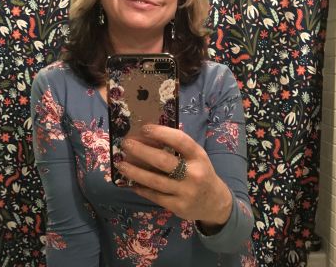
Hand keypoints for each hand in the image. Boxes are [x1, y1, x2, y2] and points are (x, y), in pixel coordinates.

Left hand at [117, 124, 232, 229]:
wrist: (214, 202)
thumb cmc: (200, 172)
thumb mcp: (195, 156)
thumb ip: (178, 147)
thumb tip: (147, 135)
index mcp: (198, 156)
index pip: (180, 140)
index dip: (161, 133)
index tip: (144, 128)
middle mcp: (193, 173)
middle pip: (163, 161)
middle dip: (141, 151)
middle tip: (126, 144)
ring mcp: (186, 192)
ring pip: (155, 181)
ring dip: (135, 171)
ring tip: (121, 164)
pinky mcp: (178, 206)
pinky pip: (155, 196)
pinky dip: (141, 188)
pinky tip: (131, 182)